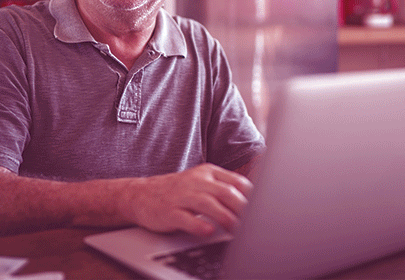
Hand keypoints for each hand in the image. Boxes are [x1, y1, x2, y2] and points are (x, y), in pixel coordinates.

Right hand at [123, 163, 252, 236]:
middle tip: (255, 223)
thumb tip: (254, 203)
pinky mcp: (168, 211)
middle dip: (242, 208)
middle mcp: (196, 181)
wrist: (140, 194)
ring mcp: (181, 196)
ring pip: (208, 204)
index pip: (235, 181)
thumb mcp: (201, 183)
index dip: (251, 196)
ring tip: (237, 230)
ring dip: (225, 217)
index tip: (263, 209)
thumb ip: (223, 189)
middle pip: (225, 192)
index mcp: (207, 173)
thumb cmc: (178, 192)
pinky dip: (198, 225)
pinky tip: (209, 231)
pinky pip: (185, 218)